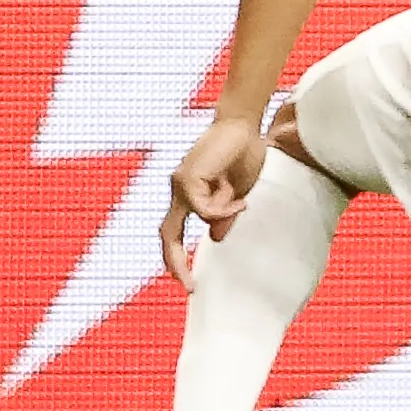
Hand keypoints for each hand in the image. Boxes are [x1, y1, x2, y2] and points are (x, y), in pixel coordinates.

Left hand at [159, 115, 268, 287]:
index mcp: (188, 194)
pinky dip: (223, 208)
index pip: (173, 233)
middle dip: (175, 262)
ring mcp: (180, 183)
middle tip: (189, 286)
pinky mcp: (187, 177)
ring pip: (194, 218)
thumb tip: (214, 238)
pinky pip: (203, 208)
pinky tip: (239, 200)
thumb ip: (225, 214)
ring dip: (222, 213)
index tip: (191, 282)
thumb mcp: (238, 192)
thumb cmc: (243, 152)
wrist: (244, 124)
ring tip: (242, 201)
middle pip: (166, 234)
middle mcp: (178, 189)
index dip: (178, 258)